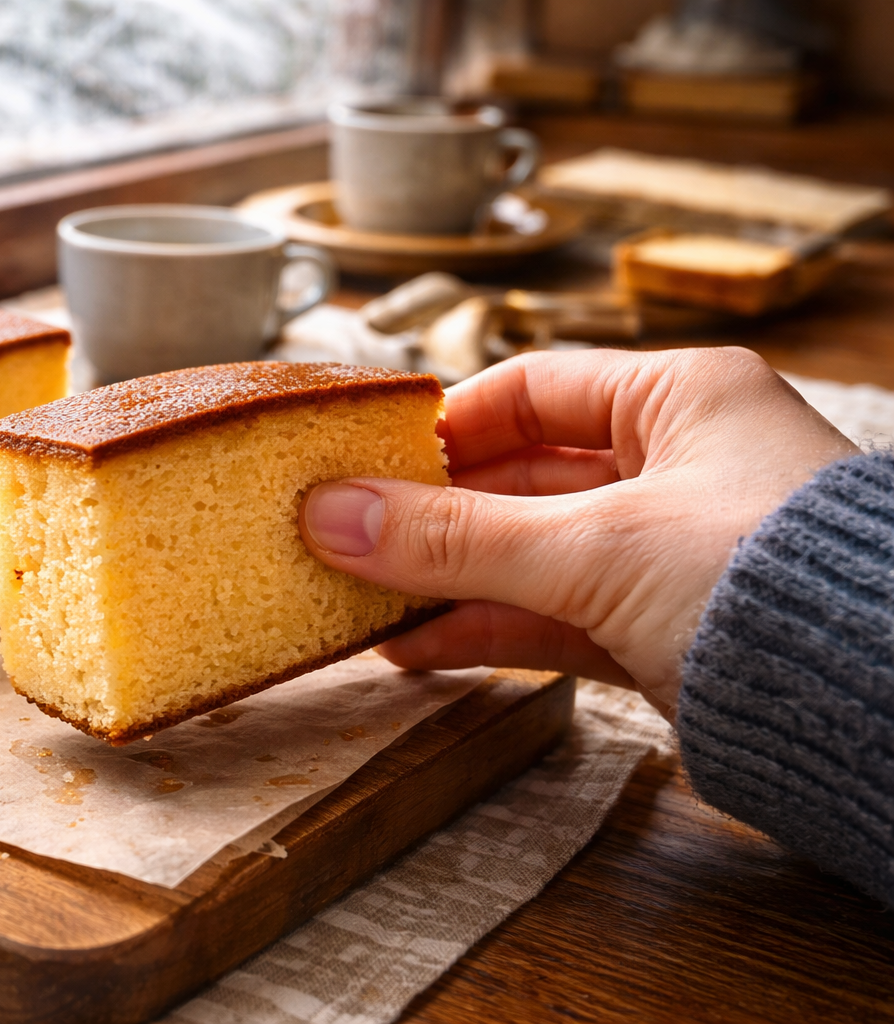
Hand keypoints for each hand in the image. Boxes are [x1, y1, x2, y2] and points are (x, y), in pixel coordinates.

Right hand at [299, 347, 858, 717]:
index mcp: (681, 398)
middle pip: (522, 476)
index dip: (447, 424)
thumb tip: (332, 514)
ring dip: (450, 579)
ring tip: (365, 600)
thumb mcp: (593, 545)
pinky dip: (489, 628)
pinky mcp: (666, 627)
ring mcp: (672, 552)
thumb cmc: (773, 582)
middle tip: (348, 537)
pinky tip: (420, 646)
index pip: (534, 387)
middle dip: (434, 514)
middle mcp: (679, 466)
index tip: (371, 460)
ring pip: (532, 553)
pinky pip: (554, 616)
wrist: (879, 711)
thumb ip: (455, 536)